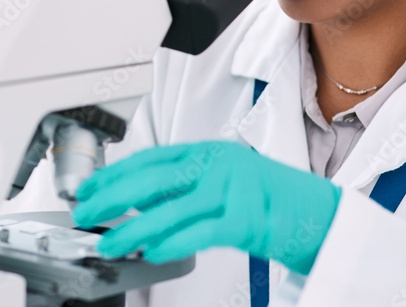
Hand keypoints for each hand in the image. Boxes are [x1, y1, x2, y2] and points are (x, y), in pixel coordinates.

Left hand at [71, 141, 339, 274]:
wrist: (321, 216)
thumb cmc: (271, 202)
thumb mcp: (224, 183)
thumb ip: (186, 187)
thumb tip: (137, 203)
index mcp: (210, 152)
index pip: (151, 159)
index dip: (115, 174)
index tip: (88, 188)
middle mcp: (219, 164)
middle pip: (153, 179)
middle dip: (112, 197)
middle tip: (85, 213)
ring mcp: (234, 189)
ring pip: (170, 209)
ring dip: (133, 229)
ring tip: (109, 244)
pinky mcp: (248, 219)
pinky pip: (200, 232)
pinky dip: (172, 242)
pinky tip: (152, 252)